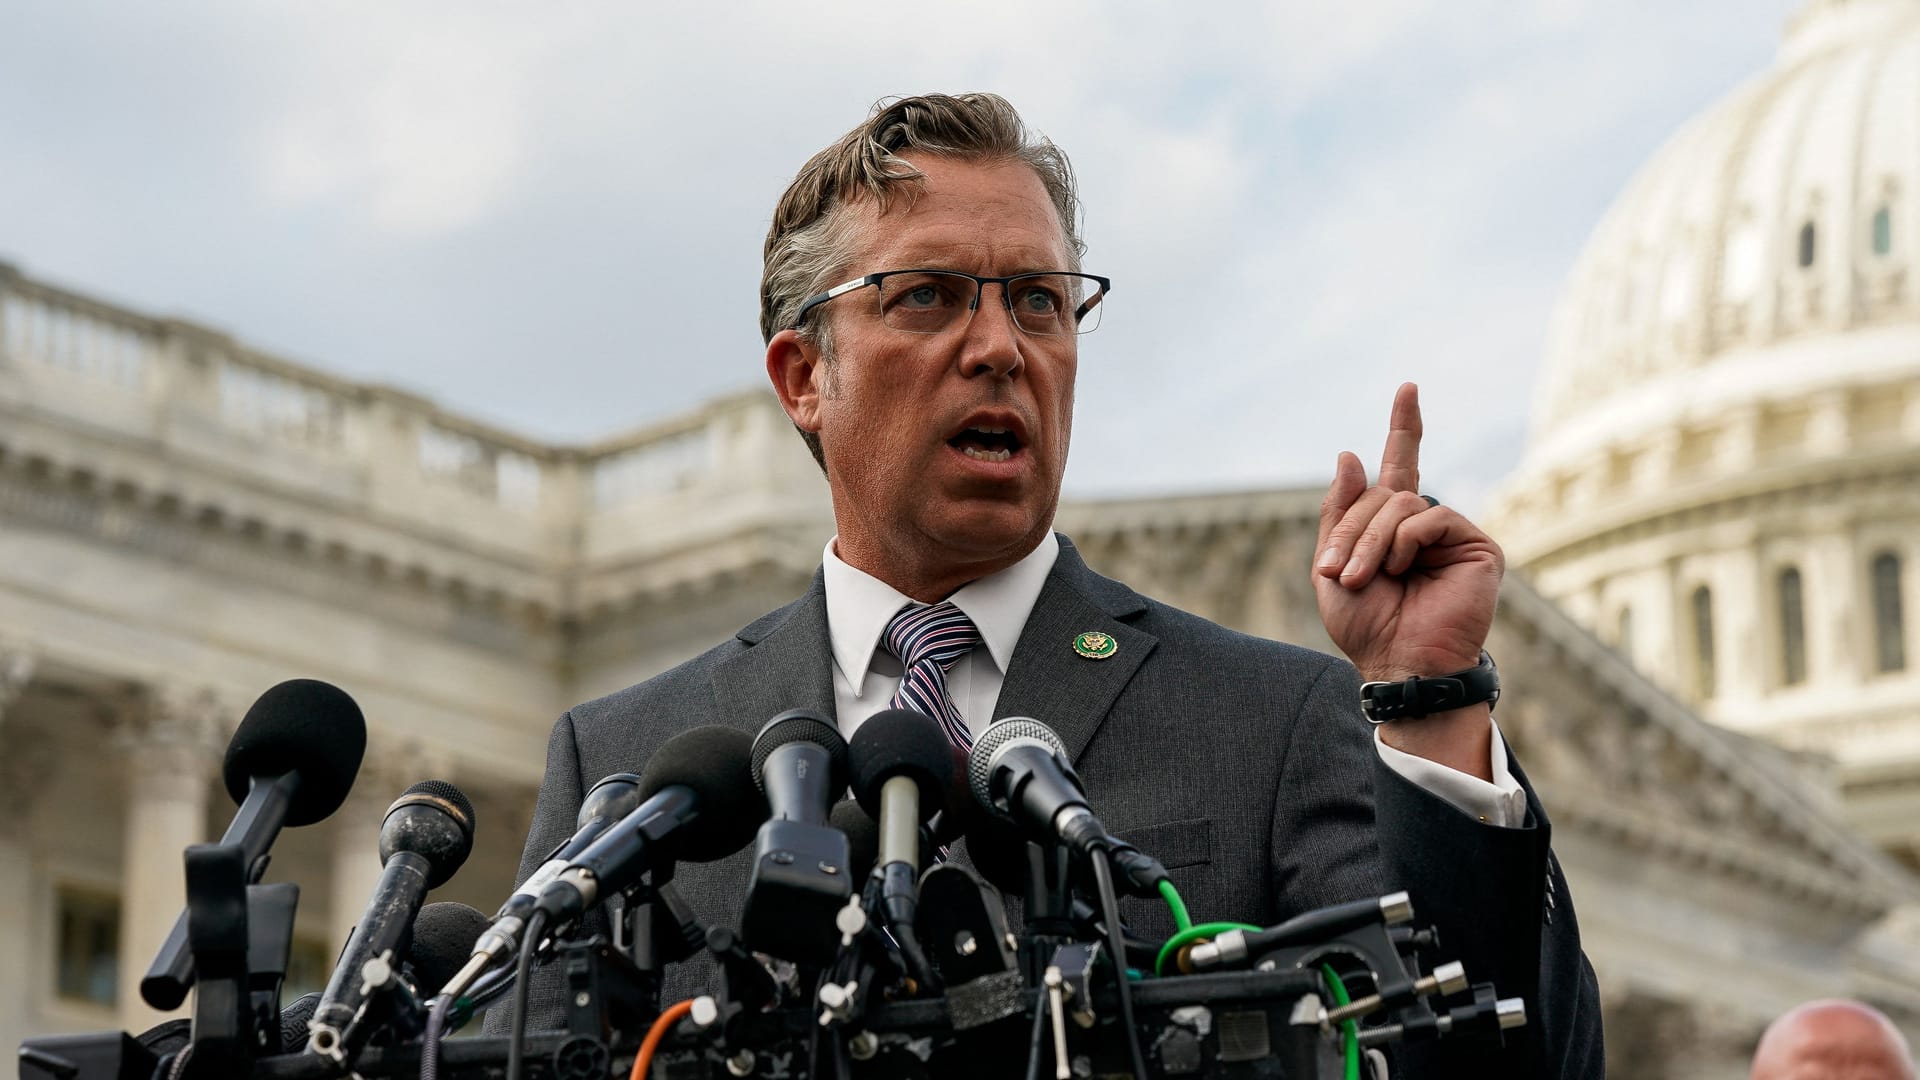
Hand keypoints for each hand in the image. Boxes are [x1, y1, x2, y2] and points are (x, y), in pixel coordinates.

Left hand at [1314, 382, 1503, 689]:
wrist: (1398, 662)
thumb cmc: (1366, 625)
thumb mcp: (1333, 565)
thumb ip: (1340, 512)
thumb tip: (1351, 454)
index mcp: (1394, 527)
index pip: (1402, 466)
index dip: (1405, 428)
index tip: (1408, 388)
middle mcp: (1425, 525)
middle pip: (1382, 491)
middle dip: (1353, 529)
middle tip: (1339, 572)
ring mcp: (1453, 534)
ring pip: (1403, 502)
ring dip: (1373, 540)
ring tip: (1369, 578)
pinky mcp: (1479, 546)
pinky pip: (1432, 516)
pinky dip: (1406, 540)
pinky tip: (1405, 569)